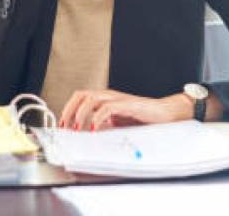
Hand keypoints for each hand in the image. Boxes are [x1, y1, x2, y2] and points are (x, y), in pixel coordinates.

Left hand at [58, 89, 190, 131]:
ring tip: (77, 127)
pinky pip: (107, 108)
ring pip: (92, 98)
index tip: (62, 123)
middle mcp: (109, 96)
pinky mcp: (127, 105)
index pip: (80, 97)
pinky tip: (94, 128)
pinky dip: (98, 118)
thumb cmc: (144, 118)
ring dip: (81, 113)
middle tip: (65, 125)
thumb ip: (104, 125)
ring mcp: (118, 99)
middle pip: (82, 95)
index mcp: (105, 100)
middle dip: (70, 109)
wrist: (166, 114)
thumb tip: (86, 134)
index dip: (68, 108)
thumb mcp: (118, 123)